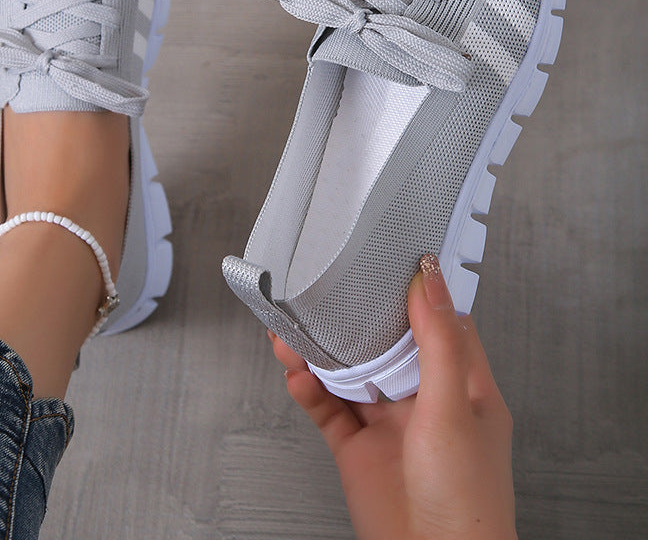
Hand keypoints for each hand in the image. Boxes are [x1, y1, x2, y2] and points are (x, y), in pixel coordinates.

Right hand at [270, 254, 516, 539]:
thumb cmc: (466, 502)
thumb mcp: (454, 409)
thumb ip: (438, 343)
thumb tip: (430, 281)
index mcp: (463, 386)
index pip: (442, 323)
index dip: (420, 291)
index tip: (395, 260)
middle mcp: (425, 399)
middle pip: (387, 343)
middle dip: (356, 319)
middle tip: (330, 291)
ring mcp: (389, 423)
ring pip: (350, 373)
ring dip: (322, 352)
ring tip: (295, 332)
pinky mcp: (358, 447)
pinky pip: (327, 408)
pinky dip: (309, 390)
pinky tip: (298, 376)